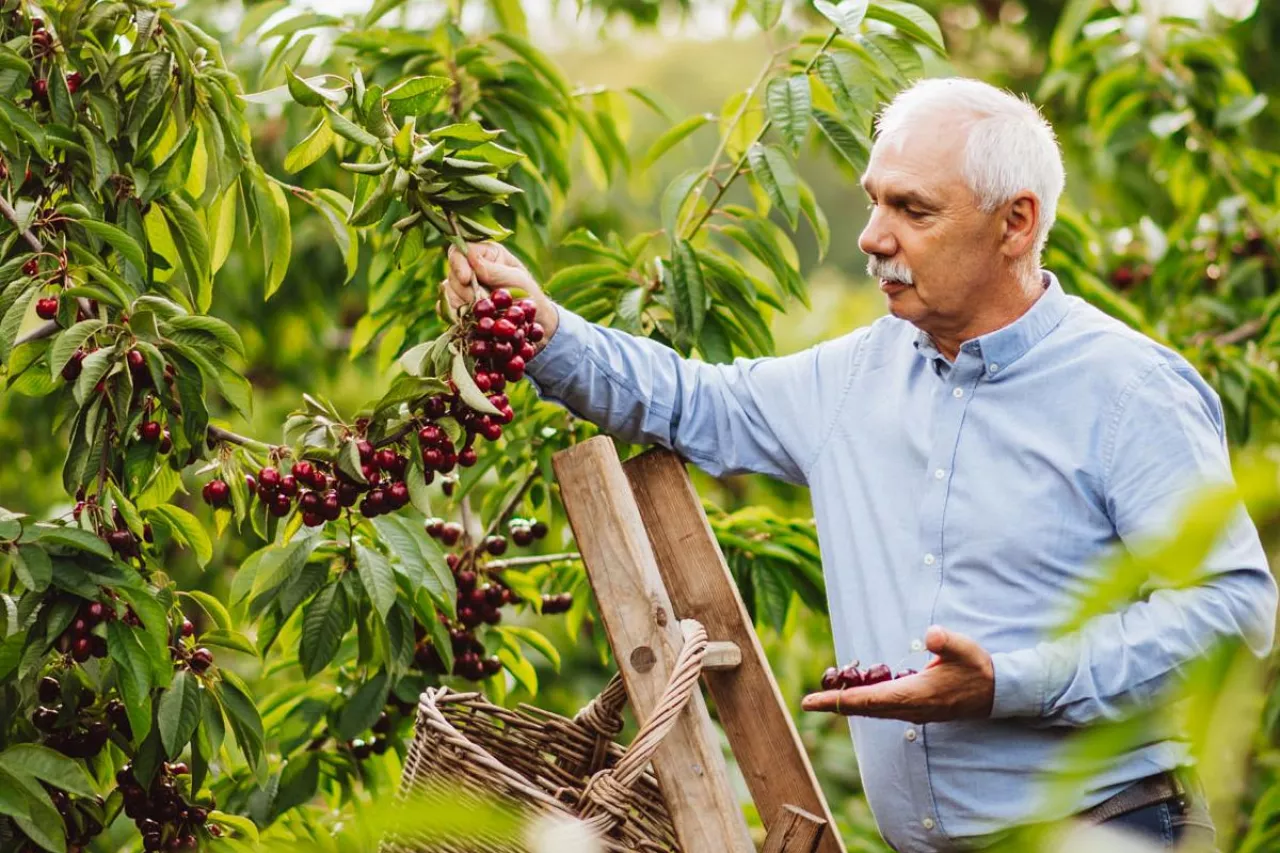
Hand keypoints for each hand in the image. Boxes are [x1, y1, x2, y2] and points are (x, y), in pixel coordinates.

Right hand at [444, 241, 558, 351]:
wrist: (532, 324)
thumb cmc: (530, 296)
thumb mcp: (517, 280)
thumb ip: (494, 270)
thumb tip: (470, 254)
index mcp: (487, 254)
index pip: (460, 250)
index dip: (459, 263)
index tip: (466, 279)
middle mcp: (472, 268)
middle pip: (452, 272)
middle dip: (465, 289)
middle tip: (481, 301)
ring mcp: (464, 287)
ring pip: (448, 291)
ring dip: (463, 304)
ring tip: (484, 312)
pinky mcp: (459, 306)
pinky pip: (446, 308)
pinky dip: (456, 315)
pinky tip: (471, 320)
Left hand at [800, 626, 994, 722]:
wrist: (998, 693)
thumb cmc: (978, 669)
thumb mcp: (965, 650)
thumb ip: (946, 642)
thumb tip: (931, 634)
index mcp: (914, 695)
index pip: (867, 701)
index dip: (838, 701)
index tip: (813, 702)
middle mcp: (909, 708)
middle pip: (864, 709)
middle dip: (835, 705)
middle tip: (808, 701)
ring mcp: (913, 711)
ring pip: (873, 710)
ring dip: (849, 704)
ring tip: (826, 694)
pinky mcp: (917, 708)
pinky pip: (883, 707)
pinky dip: (865, 701)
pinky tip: (857, 690)